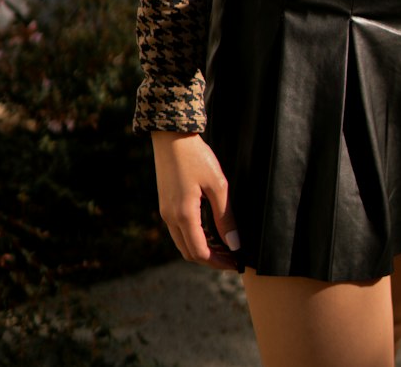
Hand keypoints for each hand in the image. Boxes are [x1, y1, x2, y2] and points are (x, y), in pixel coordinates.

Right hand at [151, 131, 239, 270]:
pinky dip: (194, 237)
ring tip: (224, 246)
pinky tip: (210, 231)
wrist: (172, 137)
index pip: (200, 253)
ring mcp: (165, 212)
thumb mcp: (217, 185)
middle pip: (189, 252)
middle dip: (211, 259)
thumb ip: (225, 216)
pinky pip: (179, 231)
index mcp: (184, 215)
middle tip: (232, 258)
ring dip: (202, 249)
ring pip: (183, 243)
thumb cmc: (196, 157)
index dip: (219, 262)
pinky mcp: (165, 205)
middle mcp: (170, 218)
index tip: (235, 263)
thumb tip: (234, 244)